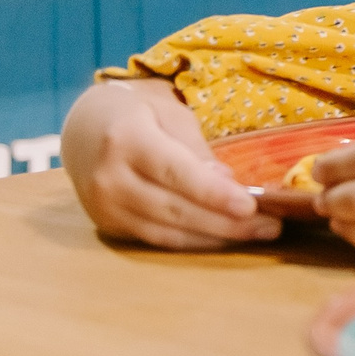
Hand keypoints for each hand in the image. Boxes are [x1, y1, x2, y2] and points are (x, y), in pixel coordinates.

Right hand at [61, 78, 279, 250]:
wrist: (83, 128)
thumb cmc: (137, 113)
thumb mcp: (169, 114)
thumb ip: (196, 149)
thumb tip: (227, 182)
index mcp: (126, 139)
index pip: (175, 172)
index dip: (213, 193)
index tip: (250, 206)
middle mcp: (109, 178)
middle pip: (174, 208)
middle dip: (226, 223)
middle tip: (271, 226)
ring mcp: (104, 206)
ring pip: (166, 232)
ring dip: (215, 238)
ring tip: (257, 234)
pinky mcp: (107, 225)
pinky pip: (155, 239)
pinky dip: (192, 242)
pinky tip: (223, 238)